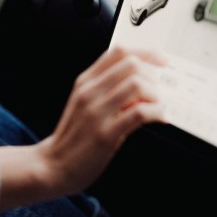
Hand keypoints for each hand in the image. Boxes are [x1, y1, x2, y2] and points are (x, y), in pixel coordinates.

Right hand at [0, 46, 164, 209]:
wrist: (55, 164)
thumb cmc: (75, 135)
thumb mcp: (85, 103)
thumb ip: (109, 89)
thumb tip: (143, 83)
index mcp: (86, 81)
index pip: (119, 52)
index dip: (146, 52)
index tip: (161, 60)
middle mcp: (90, 92)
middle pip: (131, 64)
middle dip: (153, 76)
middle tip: (158, 92)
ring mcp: (96, 112)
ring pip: (137, 85)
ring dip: (156, 95)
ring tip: (158, 107)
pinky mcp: (105, 134)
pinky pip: (139, 113)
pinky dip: (156, 112)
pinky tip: (160, 118)